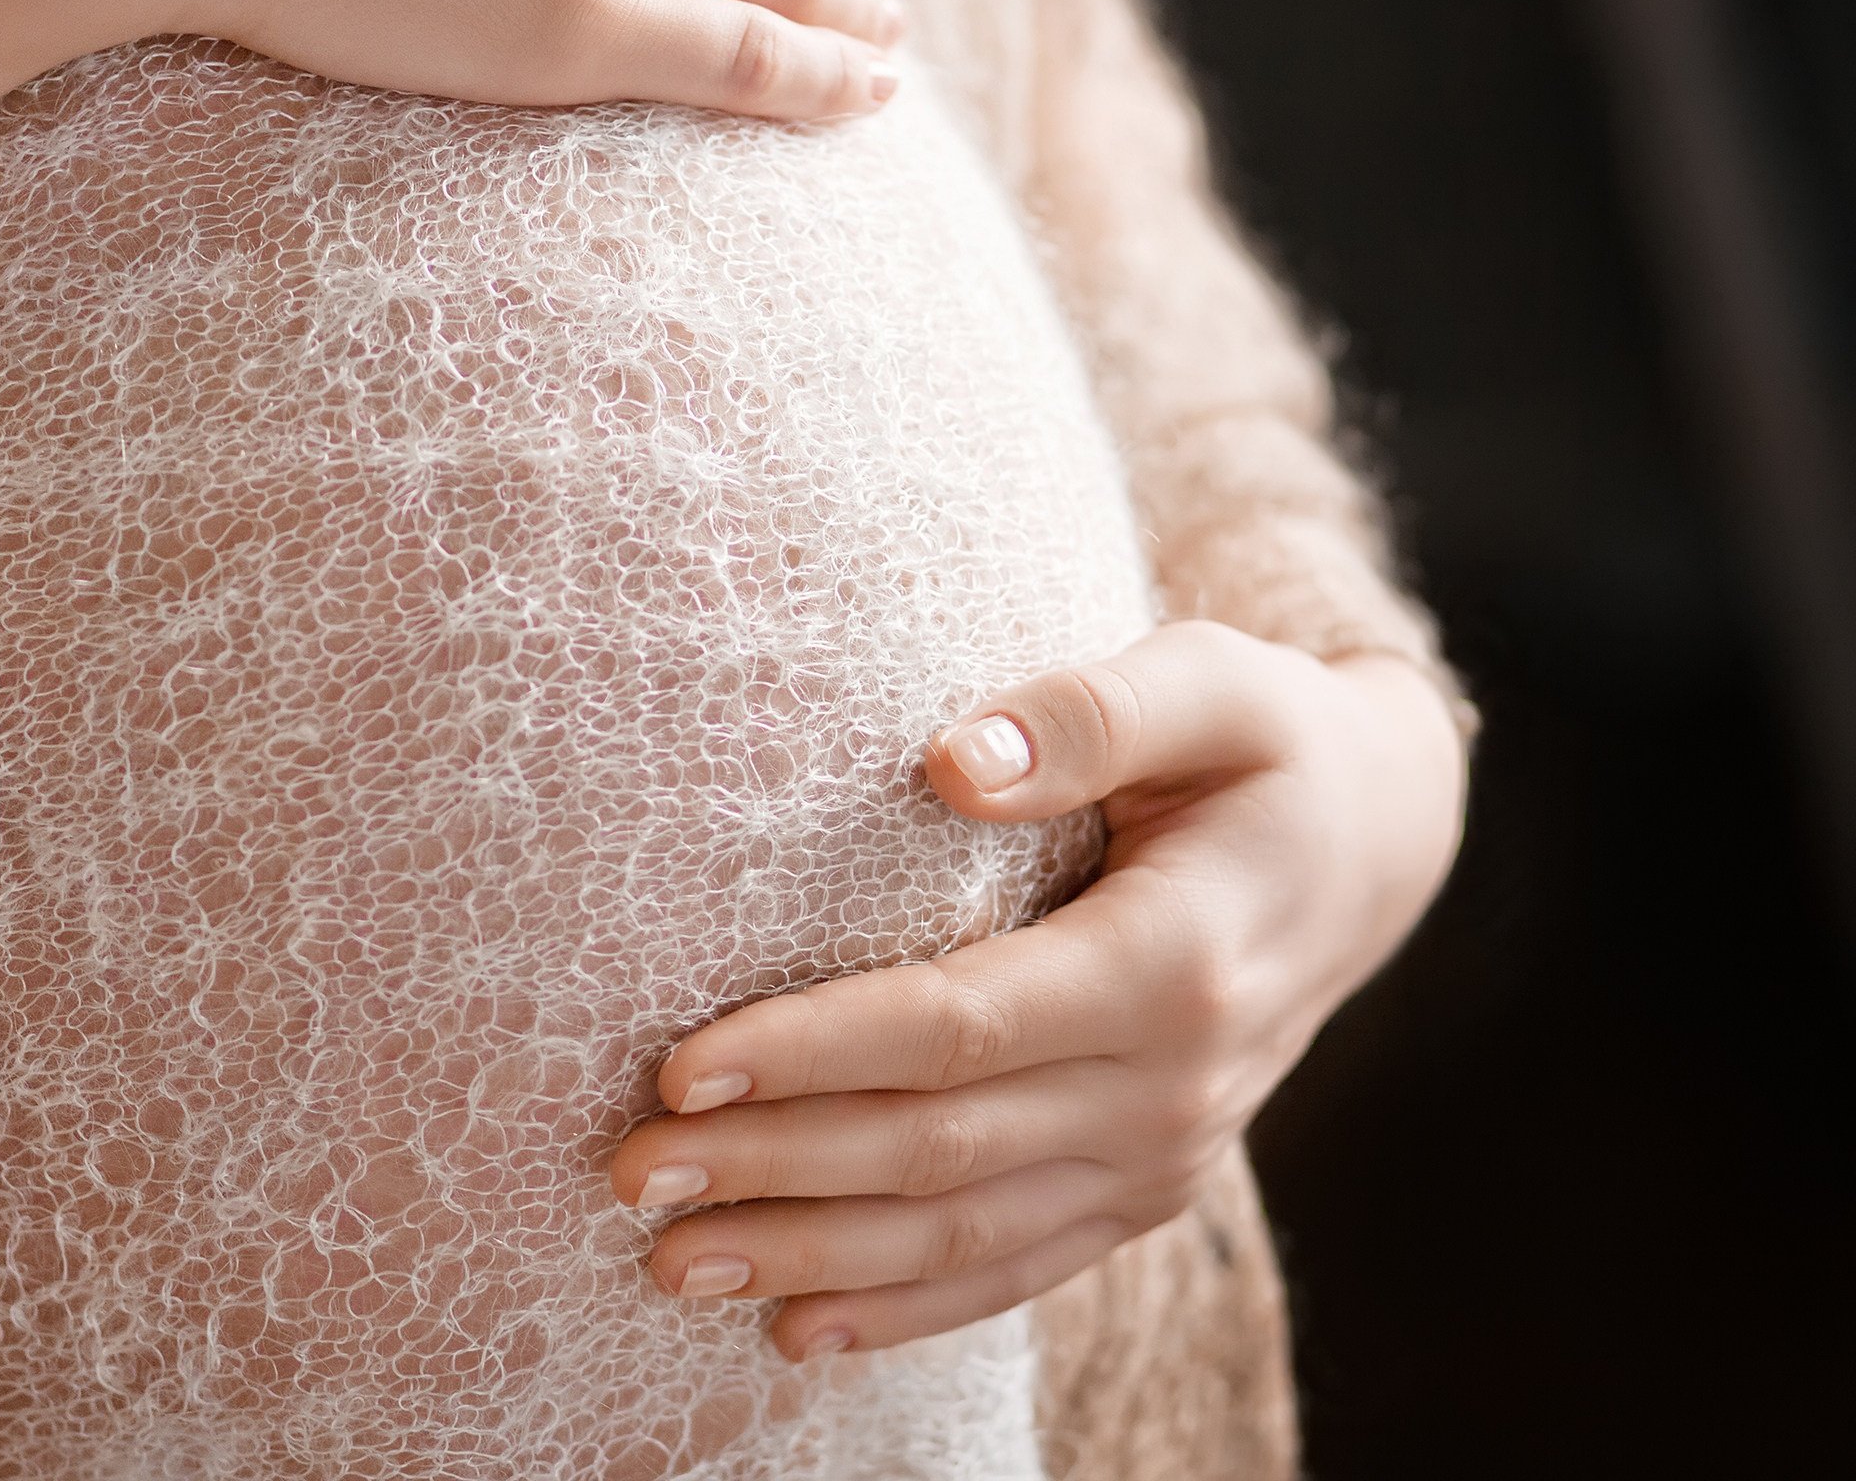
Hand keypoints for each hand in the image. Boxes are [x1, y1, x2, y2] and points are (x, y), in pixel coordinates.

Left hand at [606, 620, 1464, 1357]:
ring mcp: (1165, 1154)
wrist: (1380, 846)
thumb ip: (1087, 713)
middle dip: (775, 1168)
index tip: (684, 1069)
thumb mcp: (1211, 681)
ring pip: (964, 1233)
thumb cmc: (1265, 743)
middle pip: (938, 1148)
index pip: (959, 1026)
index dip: (817, 1052)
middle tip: (629, 1174)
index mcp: (1174, 962)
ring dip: (812, 1256)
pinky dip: (906, 1309)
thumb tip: (953, 760)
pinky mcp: (1151, 1189)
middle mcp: (1173, 1084)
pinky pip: (1018, 1270)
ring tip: (671, 1260)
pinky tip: (795, 1327)